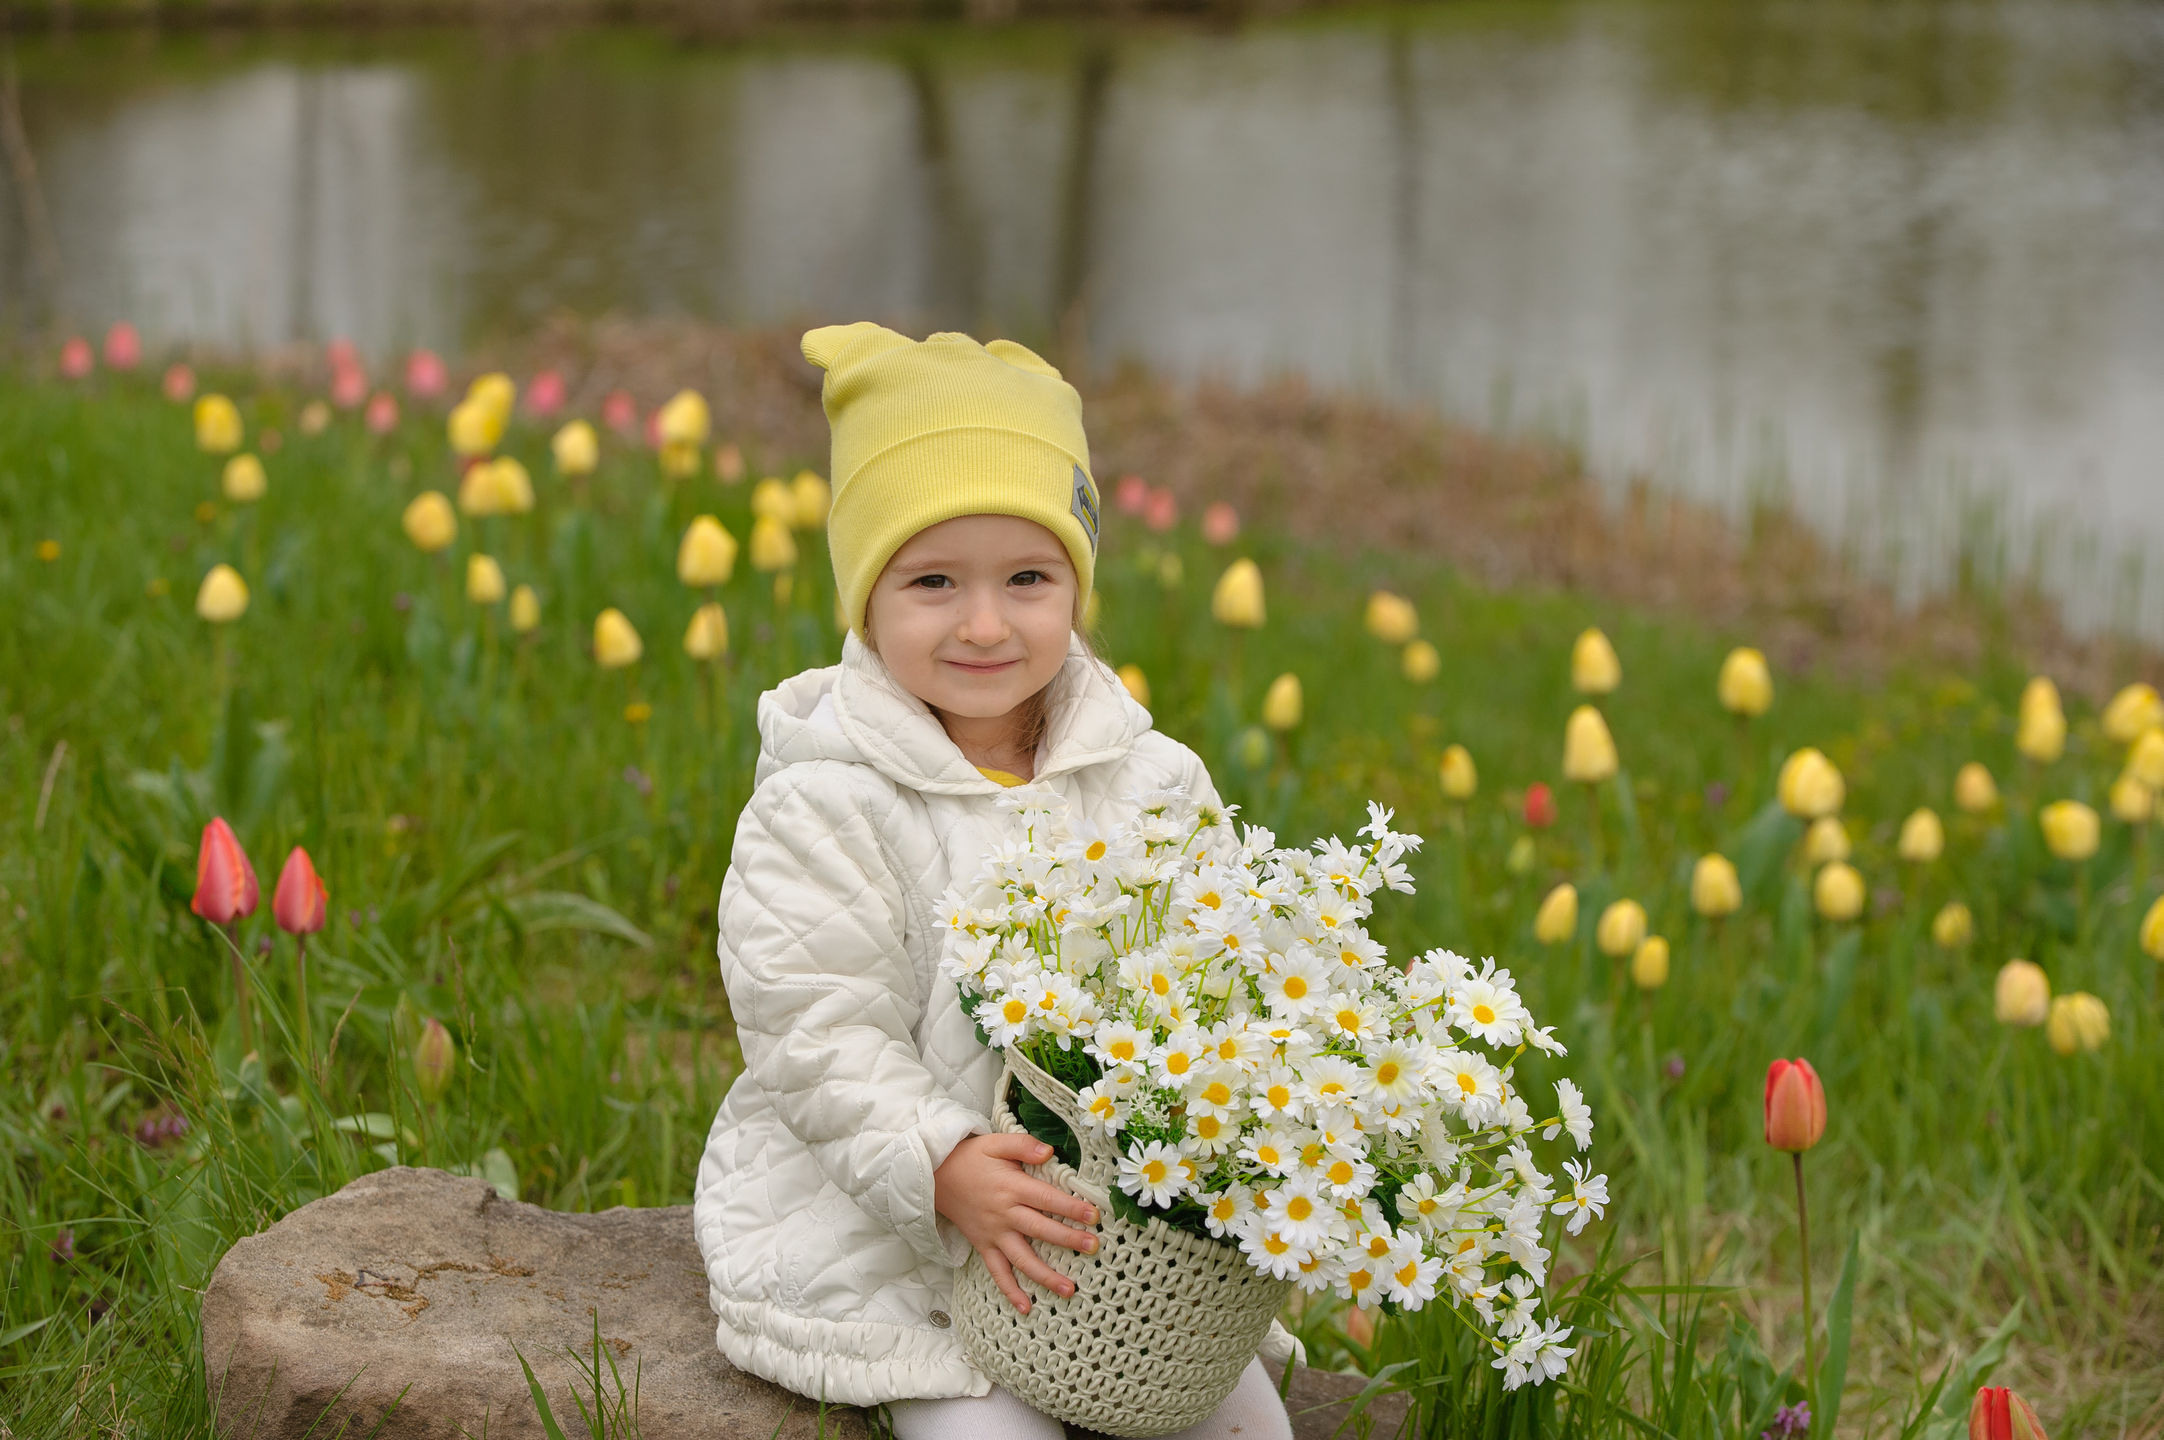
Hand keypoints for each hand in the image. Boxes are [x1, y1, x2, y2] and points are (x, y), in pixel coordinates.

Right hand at [934, 1132, 1099, 1314]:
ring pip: (1022, 1259)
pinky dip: (1010, 1291)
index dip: (1070, 1207)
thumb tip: (1050, 1151)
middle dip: (1068, 1240)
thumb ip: (1023, 1145)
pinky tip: (1026, 1307)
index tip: (1094, 1215)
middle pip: (1040, 1230)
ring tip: (1069, 1289)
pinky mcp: (984, 1246)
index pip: (1047, 1199)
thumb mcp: (996, 1142)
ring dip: (1045, 1276)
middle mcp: (1004, 1214)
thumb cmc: (971, 1158)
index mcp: (1011, 1187)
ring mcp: (994, 1234)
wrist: (935, 1176)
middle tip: (1093, 1247)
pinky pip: (997, 1272)